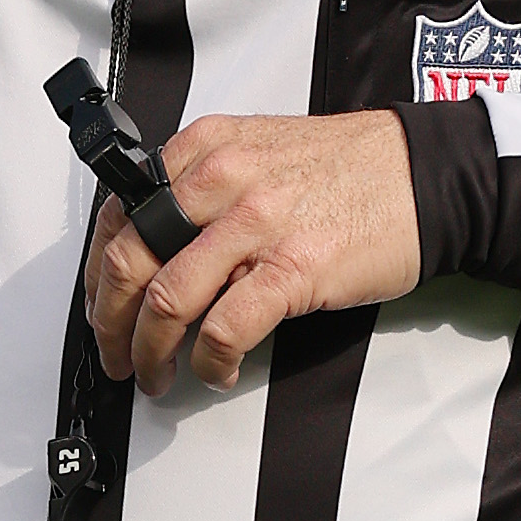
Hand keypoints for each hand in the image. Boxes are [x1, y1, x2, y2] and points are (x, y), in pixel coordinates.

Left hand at [85, 110, 419, 393]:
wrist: (423, 174)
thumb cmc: (348, 167)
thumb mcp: (257, 150)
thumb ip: (205, 186)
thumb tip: (157, 246)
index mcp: (207, 148)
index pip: (120, 212)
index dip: (97, 272)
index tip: (100, 303)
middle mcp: (222, 179)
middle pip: (130, 258)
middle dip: (108, 322)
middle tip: (115, 352)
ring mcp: (257, 224)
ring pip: (166, 300)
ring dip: (150, 352)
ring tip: (157, 373)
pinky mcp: (293, 269)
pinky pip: (225, 329)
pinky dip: (210, 363)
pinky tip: (217, 371)